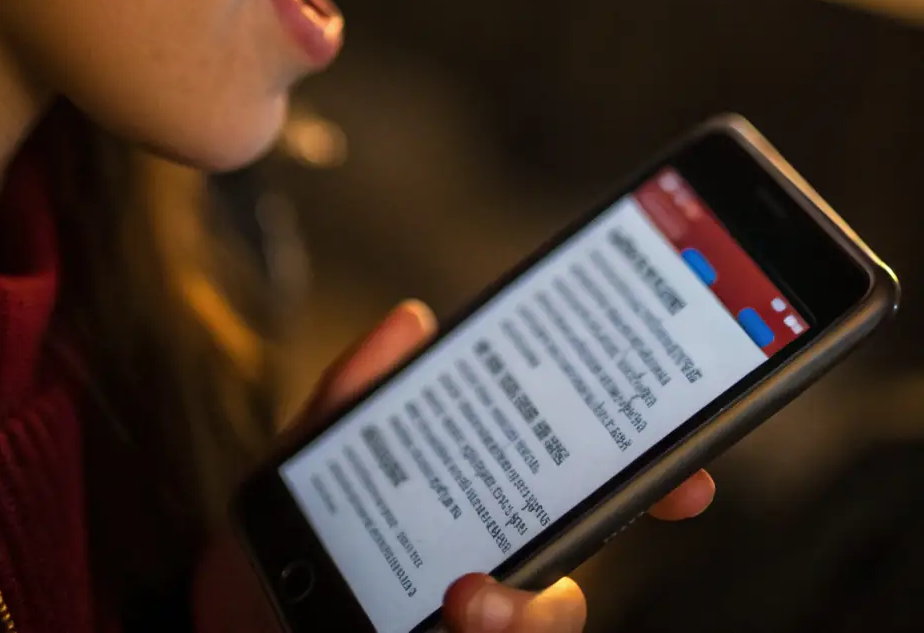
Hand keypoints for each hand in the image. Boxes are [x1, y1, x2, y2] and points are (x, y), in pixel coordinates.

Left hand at [194, 301, 714, 632]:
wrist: (235, 619)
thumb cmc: (287, 544)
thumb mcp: (310, 457)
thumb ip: (354, 395)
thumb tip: (414, 321)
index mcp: (476, 508)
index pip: (571, 492)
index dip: (640, 486)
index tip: (688, 478)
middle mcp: (488, 571)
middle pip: (569, 579)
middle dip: (573, 574)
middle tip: (517, 571)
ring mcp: (475, 618)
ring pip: (542, 626)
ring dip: (522, 621)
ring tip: (466, 601)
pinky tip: (453, 620)